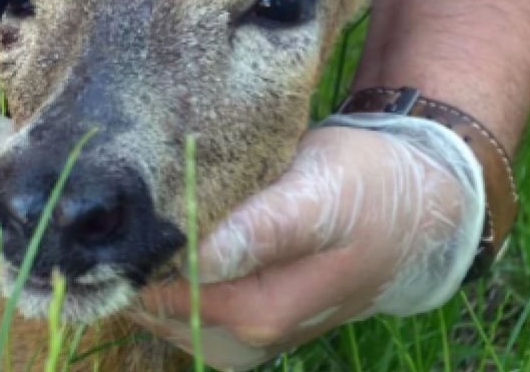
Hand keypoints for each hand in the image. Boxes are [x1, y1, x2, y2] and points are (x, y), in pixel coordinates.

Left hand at [134, 117, 485, 369]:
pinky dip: (168, 275)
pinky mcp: (242, 320)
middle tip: (121, 205)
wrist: (412, 211)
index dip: (136, 253)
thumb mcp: (319, 197)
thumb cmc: (366, 191)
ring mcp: (243, 336)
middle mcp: (247, 338)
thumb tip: (201, 258)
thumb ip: (263, 229)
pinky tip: (169, 236)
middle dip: (134, 262)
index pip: (165, 292)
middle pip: (156, 305)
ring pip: (163, 309)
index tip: (117, 207)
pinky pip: (184, 304)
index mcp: (261, 313)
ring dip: (147, 268)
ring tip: (141, 216)